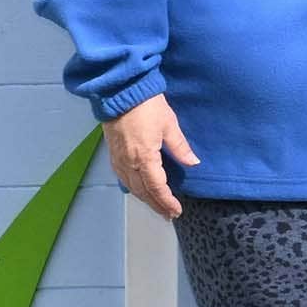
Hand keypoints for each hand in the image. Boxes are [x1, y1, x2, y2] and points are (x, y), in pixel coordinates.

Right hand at [102, 96, 196, 218]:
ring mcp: (118, 159)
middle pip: (142, 191)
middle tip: (168, 214)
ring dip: (144, 198)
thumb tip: (193, 163)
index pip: (156, 187)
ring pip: (131, 187)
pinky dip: (133, 188)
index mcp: (145, 157)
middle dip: (156, 204)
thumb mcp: (169, 125)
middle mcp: (129, 163)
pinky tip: (139, 189)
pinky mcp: (113, 154)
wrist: (121, 92)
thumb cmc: (148, 106)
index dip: (166, 201)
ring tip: (157, 206)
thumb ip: (180, 147)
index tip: (176, 211)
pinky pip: (123, 178)